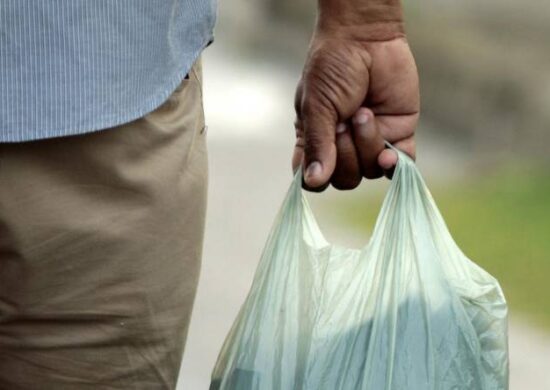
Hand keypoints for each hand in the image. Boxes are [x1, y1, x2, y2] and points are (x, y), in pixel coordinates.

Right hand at [293, 32, 419, 190]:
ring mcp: (371, 142)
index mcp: (315, 141)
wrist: (366, 38)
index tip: (320, 162)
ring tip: (364, 112)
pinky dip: (395, 164)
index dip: (317, 178)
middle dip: (346, 154)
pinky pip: (399, 165)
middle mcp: (342, 146)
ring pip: (371, 172)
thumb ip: (317, 145)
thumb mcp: (316, 106)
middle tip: (344, 121)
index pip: (315, 180)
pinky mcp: (397, 133)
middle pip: (345, 180)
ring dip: (367, 144)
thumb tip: (313, 181)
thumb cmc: (332, 68)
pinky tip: (389, 155)